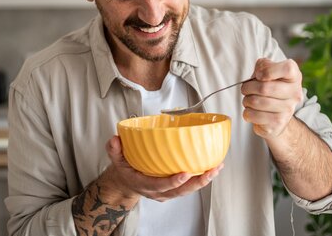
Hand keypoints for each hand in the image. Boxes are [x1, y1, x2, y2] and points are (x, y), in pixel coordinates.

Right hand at [100, 136, 222, 202]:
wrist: (126, 183)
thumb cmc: (125, 170)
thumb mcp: (116, 160)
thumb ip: (114, 149)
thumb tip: (115, 139)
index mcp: (144, 184)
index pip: (160, 186)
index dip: (172, 182)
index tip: (185, 174)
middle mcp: (158, 192)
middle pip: (180, 191)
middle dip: (197, 183)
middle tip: (211, 171)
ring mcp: (167, 192)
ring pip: (187, 190)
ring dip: (204, 180)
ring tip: (217, 168)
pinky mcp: (173, 189)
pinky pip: (189, 186)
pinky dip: (201, 178)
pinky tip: (212, 167)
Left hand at [241, 58, 302, 139]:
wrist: (278, 112)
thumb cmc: (270, 86)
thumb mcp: (268, 70)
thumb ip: (263, 66)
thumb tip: (259, 73)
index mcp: (294, 76)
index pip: (287, 69)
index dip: (268, 70)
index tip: (259, 75)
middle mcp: (295, 93)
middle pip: (264, 88)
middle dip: (248, 87)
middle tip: (245, 89)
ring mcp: (288, 110)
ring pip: (257, 102)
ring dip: (246, 100)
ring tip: (248, 100)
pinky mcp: (278, 124)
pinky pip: (254, 116)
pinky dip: (247, 113)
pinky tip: (251, 111)